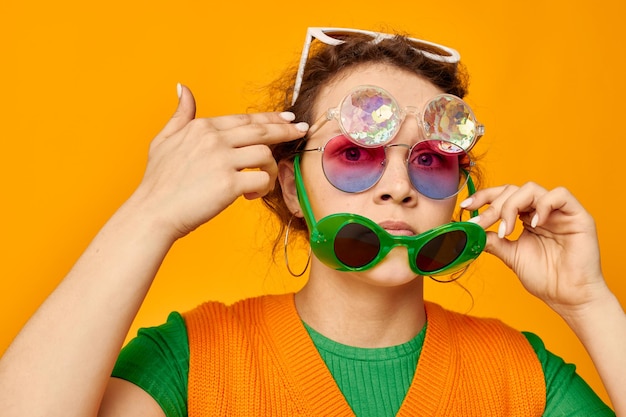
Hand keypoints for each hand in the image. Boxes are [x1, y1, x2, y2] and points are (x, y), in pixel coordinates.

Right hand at [129, 84, 307, 240]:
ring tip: (263, 180)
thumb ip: (179, 114)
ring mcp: (222, 160)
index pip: (245, 119)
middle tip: (301, 131)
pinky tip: (251, 194)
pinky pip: (261, 179)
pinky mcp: (229, 184)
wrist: (152, 212)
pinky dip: (263, 187)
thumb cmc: (158, 181)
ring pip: (265, 154)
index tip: (286, 119)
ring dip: (270, 168)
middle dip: (285, 130)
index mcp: (202, 127)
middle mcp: (214, 139)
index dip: (269, 119)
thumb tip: (182, 89)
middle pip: (261, 130)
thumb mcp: (163, 139)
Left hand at [461, 182, 606, 314]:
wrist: (567, 297)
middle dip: (493, 206)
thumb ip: (492, 240)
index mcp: (526, 217)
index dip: (483, 197)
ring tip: (506, 230)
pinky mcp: (577, 215)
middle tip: (481, 224)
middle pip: (512, 190)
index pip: (502, 196)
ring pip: (531, 189)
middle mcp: (541, 210)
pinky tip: (535, 223)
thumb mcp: (510, 255)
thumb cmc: (544, 278)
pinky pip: (560, 195)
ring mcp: (559, 211)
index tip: (465, 207)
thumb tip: (470, 231)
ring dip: (511, 206)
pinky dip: (543, 205)